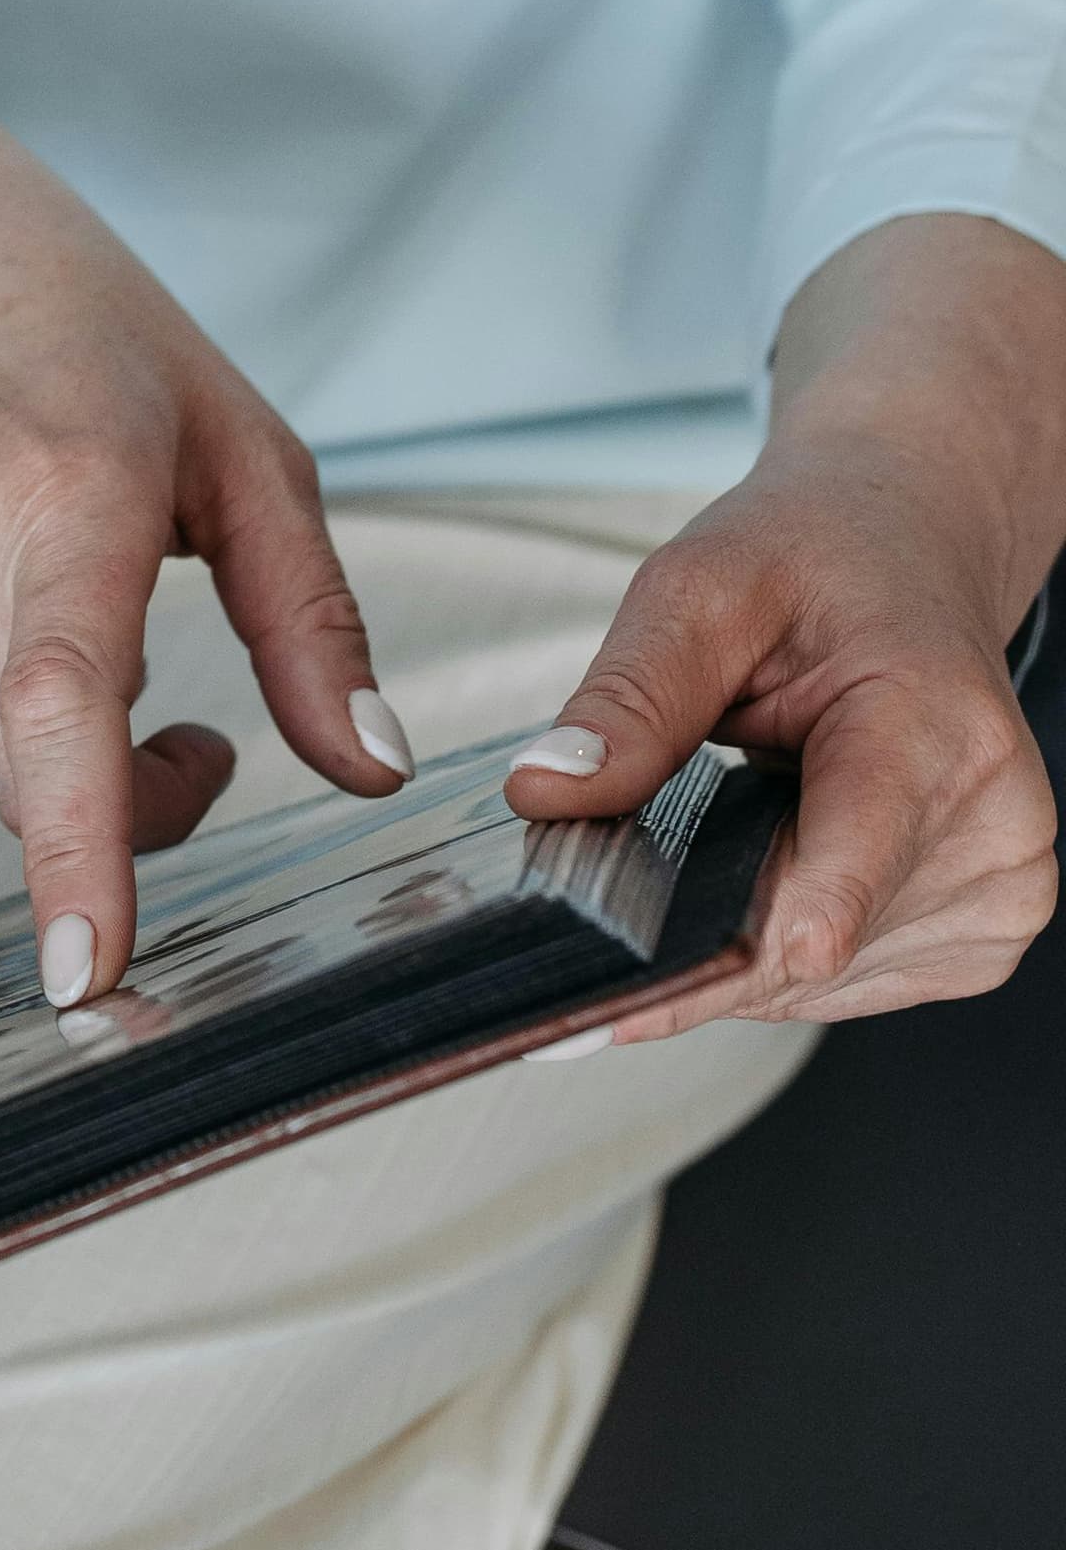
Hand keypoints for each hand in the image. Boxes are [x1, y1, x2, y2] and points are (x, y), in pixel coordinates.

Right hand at [0, 0, 413, 1002]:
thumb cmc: (79, 330)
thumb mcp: (239, 443)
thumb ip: (313, 619)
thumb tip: (372, 769)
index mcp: (66, 482)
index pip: (61, 703)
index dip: (77, 850)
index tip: (86, 974)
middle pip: (16, 771)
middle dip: (106, 791)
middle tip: (173, 708)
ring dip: (12, 747)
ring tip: (48, 626)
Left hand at [509, 215, 1065, 1027]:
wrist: (905, 561)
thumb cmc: (811, 569)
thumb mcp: (699, 589)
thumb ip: (631, 695)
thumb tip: (546, 790)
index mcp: (934, 715)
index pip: (864, 842)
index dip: (786, 918)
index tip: (699, 978)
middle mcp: (993, 816)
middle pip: (814, 935)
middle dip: (690, 931)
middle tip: (598, 887)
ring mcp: (1001, 888)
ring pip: (821, 982)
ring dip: (732, 944)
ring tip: (707, 844)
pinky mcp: (984, 933)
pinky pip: (846, 988)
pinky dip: (776, 953)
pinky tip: (760, 876)